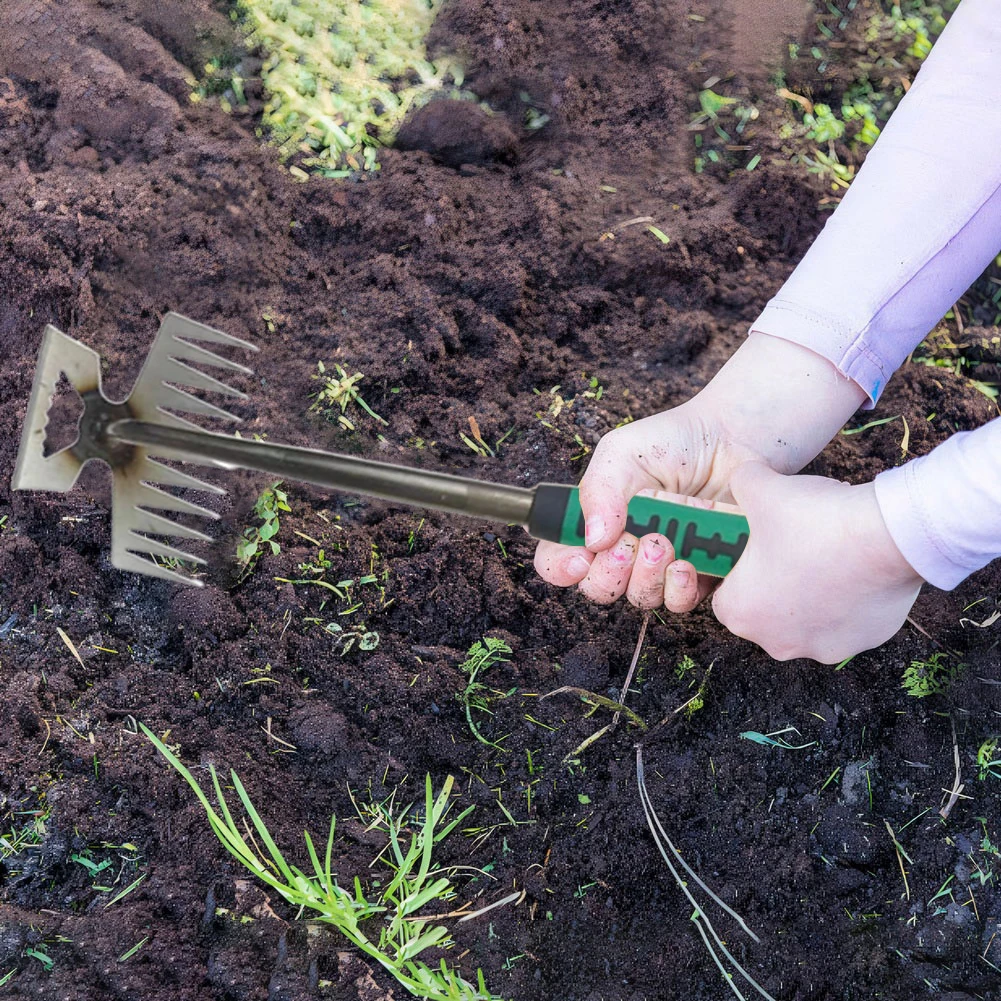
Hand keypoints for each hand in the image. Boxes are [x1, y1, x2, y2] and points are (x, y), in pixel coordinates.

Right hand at [532, 404, 756, 611]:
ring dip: (645, 578)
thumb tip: (592, 539)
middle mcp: (625, 547)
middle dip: (608, 574)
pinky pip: (677, 602)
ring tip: (664, 544)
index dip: (561, 567)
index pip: (559, 558)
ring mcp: (660, 565)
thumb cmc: (674, 441)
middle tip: (629, 545)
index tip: (581, 556)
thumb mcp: (623, 453)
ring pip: (637, 597)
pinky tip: (686, 562)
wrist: (734, 438)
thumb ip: (599, 491)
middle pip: (597, 587)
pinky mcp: (698, 575)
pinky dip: (678, 589)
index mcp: (597, 520)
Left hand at [712, 461, 923, 662]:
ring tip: (827, 551)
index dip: (737, 567)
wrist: (887, 535)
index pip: (725, 594)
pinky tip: (856, 565)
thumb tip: (743, 478)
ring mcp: (825, 647)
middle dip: (776, 578)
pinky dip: (849, 596)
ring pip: (809, 616)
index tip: (753, 546)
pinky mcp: (865, 641)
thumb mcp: (759, 488)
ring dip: (814, 589)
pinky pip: (848, 618)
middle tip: (792, 543)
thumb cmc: (814, 520)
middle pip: (767, 608)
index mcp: (741, 615)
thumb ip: (740, 484)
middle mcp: (778, 643)